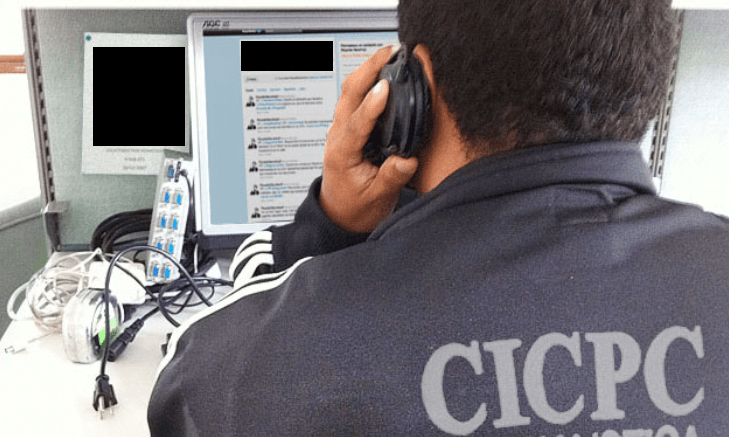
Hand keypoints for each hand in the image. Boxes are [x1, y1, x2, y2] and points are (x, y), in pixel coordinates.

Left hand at [320, 46, 418, 232]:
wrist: (340, 215)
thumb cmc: (356, 207)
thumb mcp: (377, 198)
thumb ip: (392, 178)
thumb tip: (408, 160)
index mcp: (342, 153)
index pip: (356, 123)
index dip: (372, 104)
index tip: (386, 87)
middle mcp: (338, 136)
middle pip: (348, 93)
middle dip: (369, 69)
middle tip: (391, 53)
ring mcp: (341, 129)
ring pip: (350, 91)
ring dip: (368, 70)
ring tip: (390, 55)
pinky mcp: (348, 126)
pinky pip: (355, 97)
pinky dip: (369, 80)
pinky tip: (385, 72)